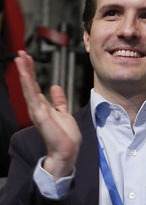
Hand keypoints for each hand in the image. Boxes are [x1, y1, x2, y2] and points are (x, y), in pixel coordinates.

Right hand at [14, 51, 80, 179]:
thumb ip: (59, 101)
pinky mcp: (40, 115)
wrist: (66, 151)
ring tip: (19, 59)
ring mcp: (37, 111)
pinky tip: (25, 75)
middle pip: (29, 84)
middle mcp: (37, 107)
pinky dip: (28, 85)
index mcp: (43, 106)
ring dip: (24, 73)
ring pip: (28, 88)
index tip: (28, 58)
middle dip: (25, 68)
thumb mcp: (64, 113)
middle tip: (20, 53)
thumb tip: (56, 88)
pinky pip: (33, 97)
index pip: (35, 85)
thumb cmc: (65, 137)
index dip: (31, 71)